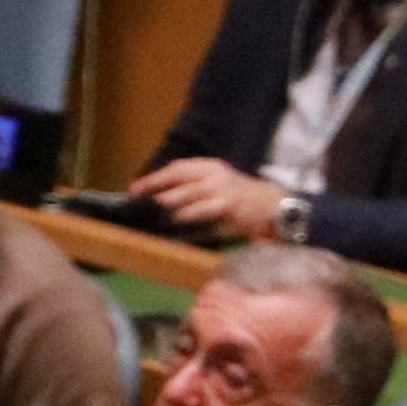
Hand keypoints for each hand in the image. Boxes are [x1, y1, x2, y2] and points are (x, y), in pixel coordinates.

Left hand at [129, 155, 294, 239]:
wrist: (273, 204)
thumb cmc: (235, 191)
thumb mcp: (214, 176)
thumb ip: (188, 180)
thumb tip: (150, 189)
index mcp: (209, 167)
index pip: (176, 171)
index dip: (153, 181)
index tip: (134, 191)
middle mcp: (216, 181)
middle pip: (178, 193)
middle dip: (156, 204)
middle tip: (138, 212)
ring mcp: (223, 201)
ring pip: (188, 212)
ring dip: (168, 220)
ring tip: (151, 226)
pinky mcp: (229, 222)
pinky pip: (202, 230)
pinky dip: (186, 235)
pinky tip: (174, 238)